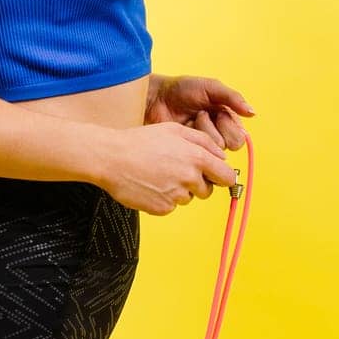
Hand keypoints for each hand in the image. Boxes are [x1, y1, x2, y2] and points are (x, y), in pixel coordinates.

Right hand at [95, 123, 240, 216]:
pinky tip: (150, 185)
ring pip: (188, 198)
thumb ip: (203, 141)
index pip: (227, 176)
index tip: (218, 177)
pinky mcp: (163, 208)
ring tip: (159, 175)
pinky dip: (164, 198)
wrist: (111, 158)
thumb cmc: (141, 141)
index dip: (223, 177)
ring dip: (179, 190)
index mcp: (196, 157)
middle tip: (178, 172)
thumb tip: (222, 156)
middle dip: (199, 184)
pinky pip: (171, 206)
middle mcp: (189, 178)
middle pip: (208, 191)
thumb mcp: (173, 130)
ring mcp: (176, 195)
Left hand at [144, 74, 254, 151]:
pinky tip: (182, 129)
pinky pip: (198, 155)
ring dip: (201, 132)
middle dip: (215, 129)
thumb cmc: (182, 89)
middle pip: (229, 148)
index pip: (239, 137)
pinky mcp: (188, 154)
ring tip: (189, 120)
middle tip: (201, 115)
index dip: (229, 126)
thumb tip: (253, 113)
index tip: (217, 112)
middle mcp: (217, 136)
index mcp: (226, 121)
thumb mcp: (211, 87)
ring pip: (213, 152)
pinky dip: (191, 141)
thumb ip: (233, 98)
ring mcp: (201, 146)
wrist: (156, 98)